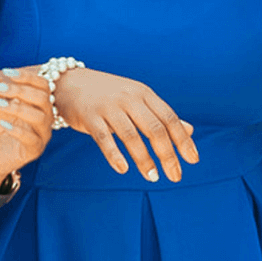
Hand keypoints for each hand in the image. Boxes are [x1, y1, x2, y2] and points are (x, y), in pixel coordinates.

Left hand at [0, 68, 54, 186]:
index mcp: (37, 102)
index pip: (42, 84)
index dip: (27, 76)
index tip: (6, 72)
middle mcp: (44, 116)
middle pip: (44, 98)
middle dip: (21, 90)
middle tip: (0, 88)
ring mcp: (41, 134)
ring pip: (40, 117)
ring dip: (18, 108)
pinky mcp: (35, 150)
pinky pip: (32, 139)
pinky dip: (17, 129)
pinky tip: (2, 123)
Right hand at [51, 67, 199, 181]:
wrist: (68, 83)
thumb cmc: (108, 95)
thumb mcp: (137, 100)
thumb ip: (161, 115)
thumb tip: (190, 131)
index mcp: (143, 93)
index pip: (169, 118)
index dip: (182, 140)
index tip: (193, 160)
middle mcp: (128, 98)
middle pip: (154, 128)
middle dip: (167, 155)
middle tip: (175, 176)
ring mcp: (108, 106)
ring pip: (131, 135)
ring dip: (144, 159)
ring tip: (152, 177)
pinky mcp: (89, 116)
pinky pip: (103, 138)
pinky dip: (114, 155)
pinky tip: (123, 169)